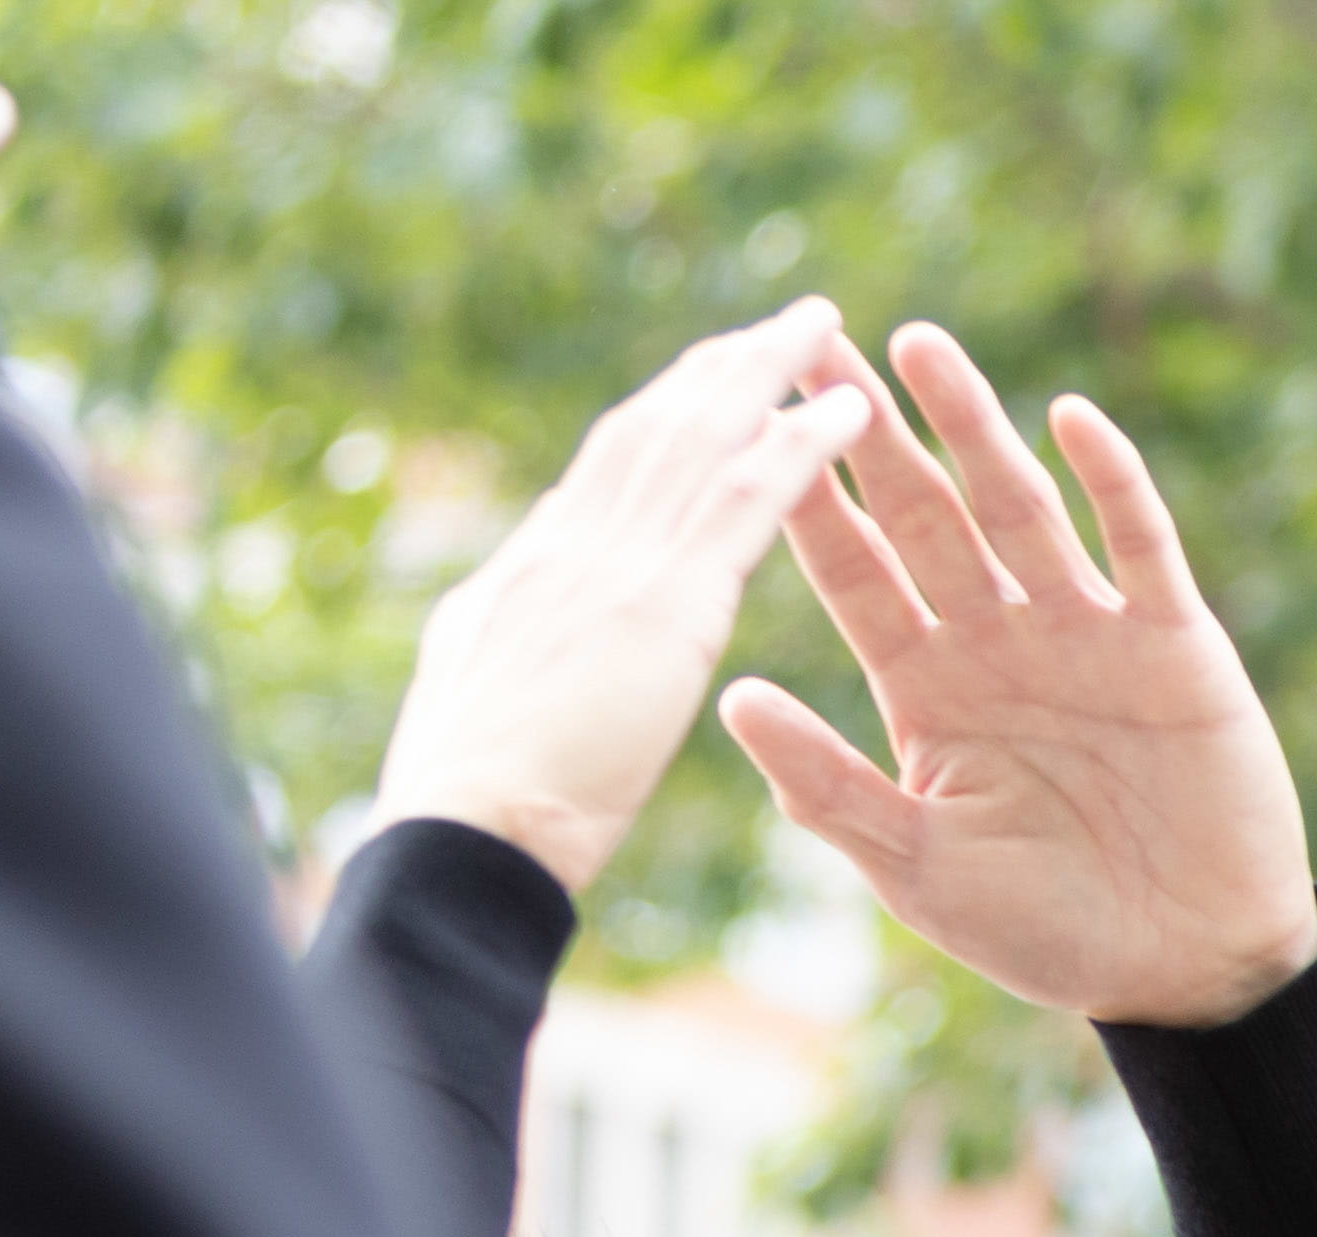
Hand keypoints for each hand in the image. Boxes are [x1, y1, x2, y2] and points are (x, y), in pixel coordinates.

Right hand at [369, 309, 882, 896]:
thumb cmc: (467, 803)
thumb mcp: (479, 690)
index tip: (699, 383)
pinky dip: (800, 447)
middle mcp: (572, 544)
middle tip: (778, 323)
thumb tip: (511, 600)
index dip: (659, 420)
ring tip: (823, 327)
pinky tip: (850, 413)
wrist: (467, 832)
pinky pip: (746, 500)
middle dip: (717, 368)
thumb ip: (511, 631)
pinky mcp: (667, 604)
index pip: (603, 473)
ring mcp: (617, 565)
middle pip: (654, 427)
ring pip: (703, 438)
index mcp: (530, 572)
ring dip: (766, 373)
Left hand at [721, 329, 1316, 1031]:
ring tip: (917, 345)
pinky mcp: (1172, 640)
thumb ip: (830, 787)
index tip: (744, 421)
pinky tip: (1069, 419)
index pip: (851, 570)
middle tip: (812, 339)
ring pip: (1017, 505)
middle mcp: (997, 640)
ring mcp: (1085, 631)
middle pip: (919, 512)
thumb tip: (731, 699)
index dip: (801, 497)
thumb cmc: (1049, 932)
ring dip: (970, 426)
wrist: (1189, 970)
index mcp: (927, 688)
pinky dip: (1109, 480)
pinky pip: (1138, 543)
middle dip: (866, 429)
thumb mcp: (921, 870)